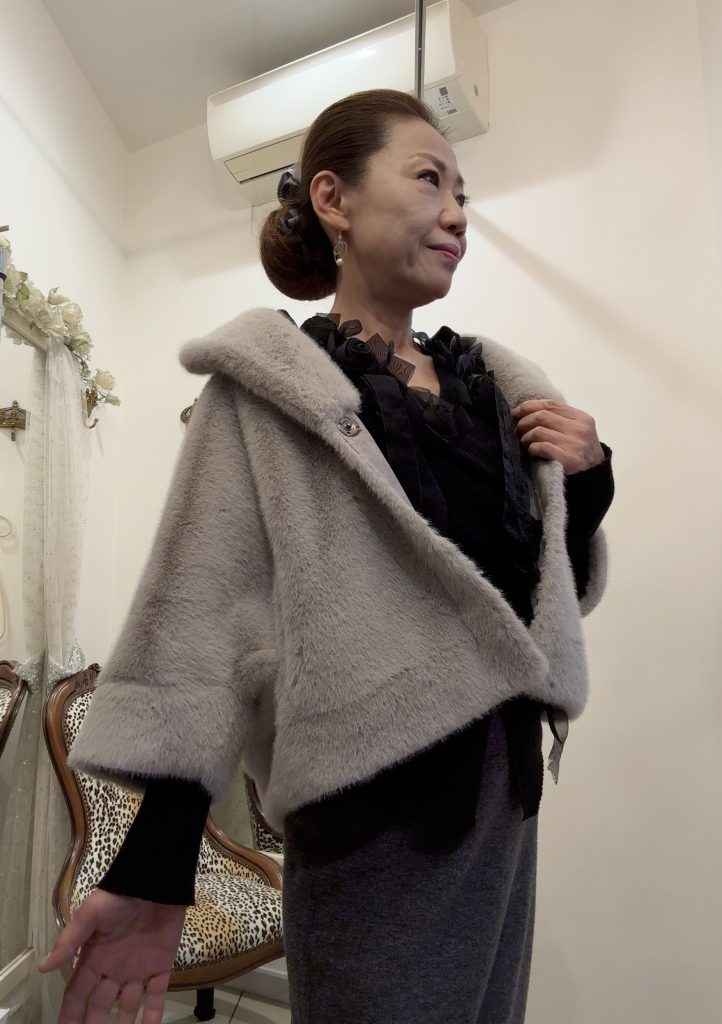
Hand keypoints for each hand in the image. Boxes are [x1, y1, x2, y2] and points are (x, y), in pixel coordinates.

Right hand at [38, 887, 186, 1022]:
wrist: (155, 881)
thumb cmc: (119, 896)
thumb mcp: (90, 915)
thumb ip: (70, 941)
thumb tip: (43, 967)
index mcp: (94, 958)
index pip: (77, 994)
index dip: (70, 1015)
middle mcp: (114, 968)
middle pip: (100, 1006)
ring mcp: (138, 968)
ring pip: (128, 1006)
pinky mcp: (161, 964)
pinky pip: (157, 995)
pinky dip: (154, 1014)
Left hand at [510, 399, 604, 474]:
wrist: (594, 477)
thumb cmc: (580, 452)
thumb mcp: (577, 431)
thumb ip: (559, 420)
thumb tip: (527, 411)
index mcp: (581, 418)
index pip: (550, 404)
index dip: (529, 406)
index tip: (516, 412)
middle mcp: (580, 429)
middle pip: (542, 416)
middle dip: (524, 422)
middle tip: (517, 430)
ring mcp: (575, 444)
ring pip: (539, 431)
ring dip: (526, 437)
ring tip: (524, 443)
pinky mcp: (569, 459)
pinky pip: (542, 447)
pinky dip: (532, 448)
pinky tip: (531, 451)